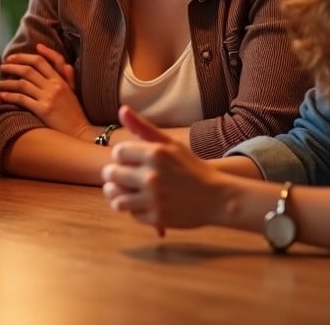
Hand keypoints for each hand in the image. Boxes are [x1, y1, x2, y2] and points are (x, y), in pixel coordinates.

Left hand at [0, 43, 87, 137]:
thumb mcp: (74, 91)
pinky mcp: (43, 110)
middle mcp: (54, 85)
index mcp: (61, 79)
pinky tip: (2, 96)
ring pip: (23, 83)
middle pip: (29, 69)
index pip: (41, 61)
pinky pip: (22, 99)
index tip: (12, 56)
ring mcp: (48, 97)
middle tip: (2, 66)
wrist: (80, 132)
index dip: (25, 56)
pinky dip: (10, 96)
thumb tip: (65, 64)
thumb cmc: (75, 113)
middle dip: (12, 66)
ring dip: (7, 82)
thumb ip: (69, 76)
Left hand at [101, 106, 221, 236]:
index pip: (118, 153)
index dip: (121, 157)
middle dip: (115, 175)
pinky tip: (143, 204)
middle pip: (112, 174)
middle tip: (124, 177)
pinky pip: (132, 215)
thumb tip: (122, 109)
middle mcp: (152, 176)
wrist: (217, 197)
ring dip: (118, 195)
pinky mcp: (157, 218)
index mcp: (155, 154)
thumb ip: (143, 127)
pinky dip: (135, 210)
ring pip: (117, 199)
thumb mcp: (170, 143)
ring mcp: (154, 199)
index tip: (129, 160)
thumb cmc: (191, 167)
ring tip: (126, 192)